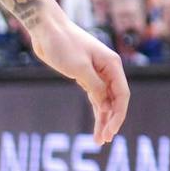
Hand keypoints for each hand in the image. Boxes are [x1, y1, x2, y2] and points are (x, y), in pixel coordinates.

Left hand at [28, 16, 129, 144]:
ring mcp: (97, 73)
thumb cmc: (64, 45)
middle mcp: (108, 70)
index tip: (111, 132)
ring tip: (99, 139)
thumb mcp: (80, 68)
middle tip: (103, 140)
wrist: (47, 30)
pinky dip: (96, 110)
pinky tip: (97, 123)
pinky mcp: (85, 76)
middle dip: (111, 120)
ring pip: (105, 100)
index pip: (122, 95)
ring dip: (103, 119)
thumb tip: (106, 105)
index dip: (118, 115)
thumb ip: (95, 87)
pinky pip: (95, 96)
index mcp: (112, 65)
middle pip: (115, 100)